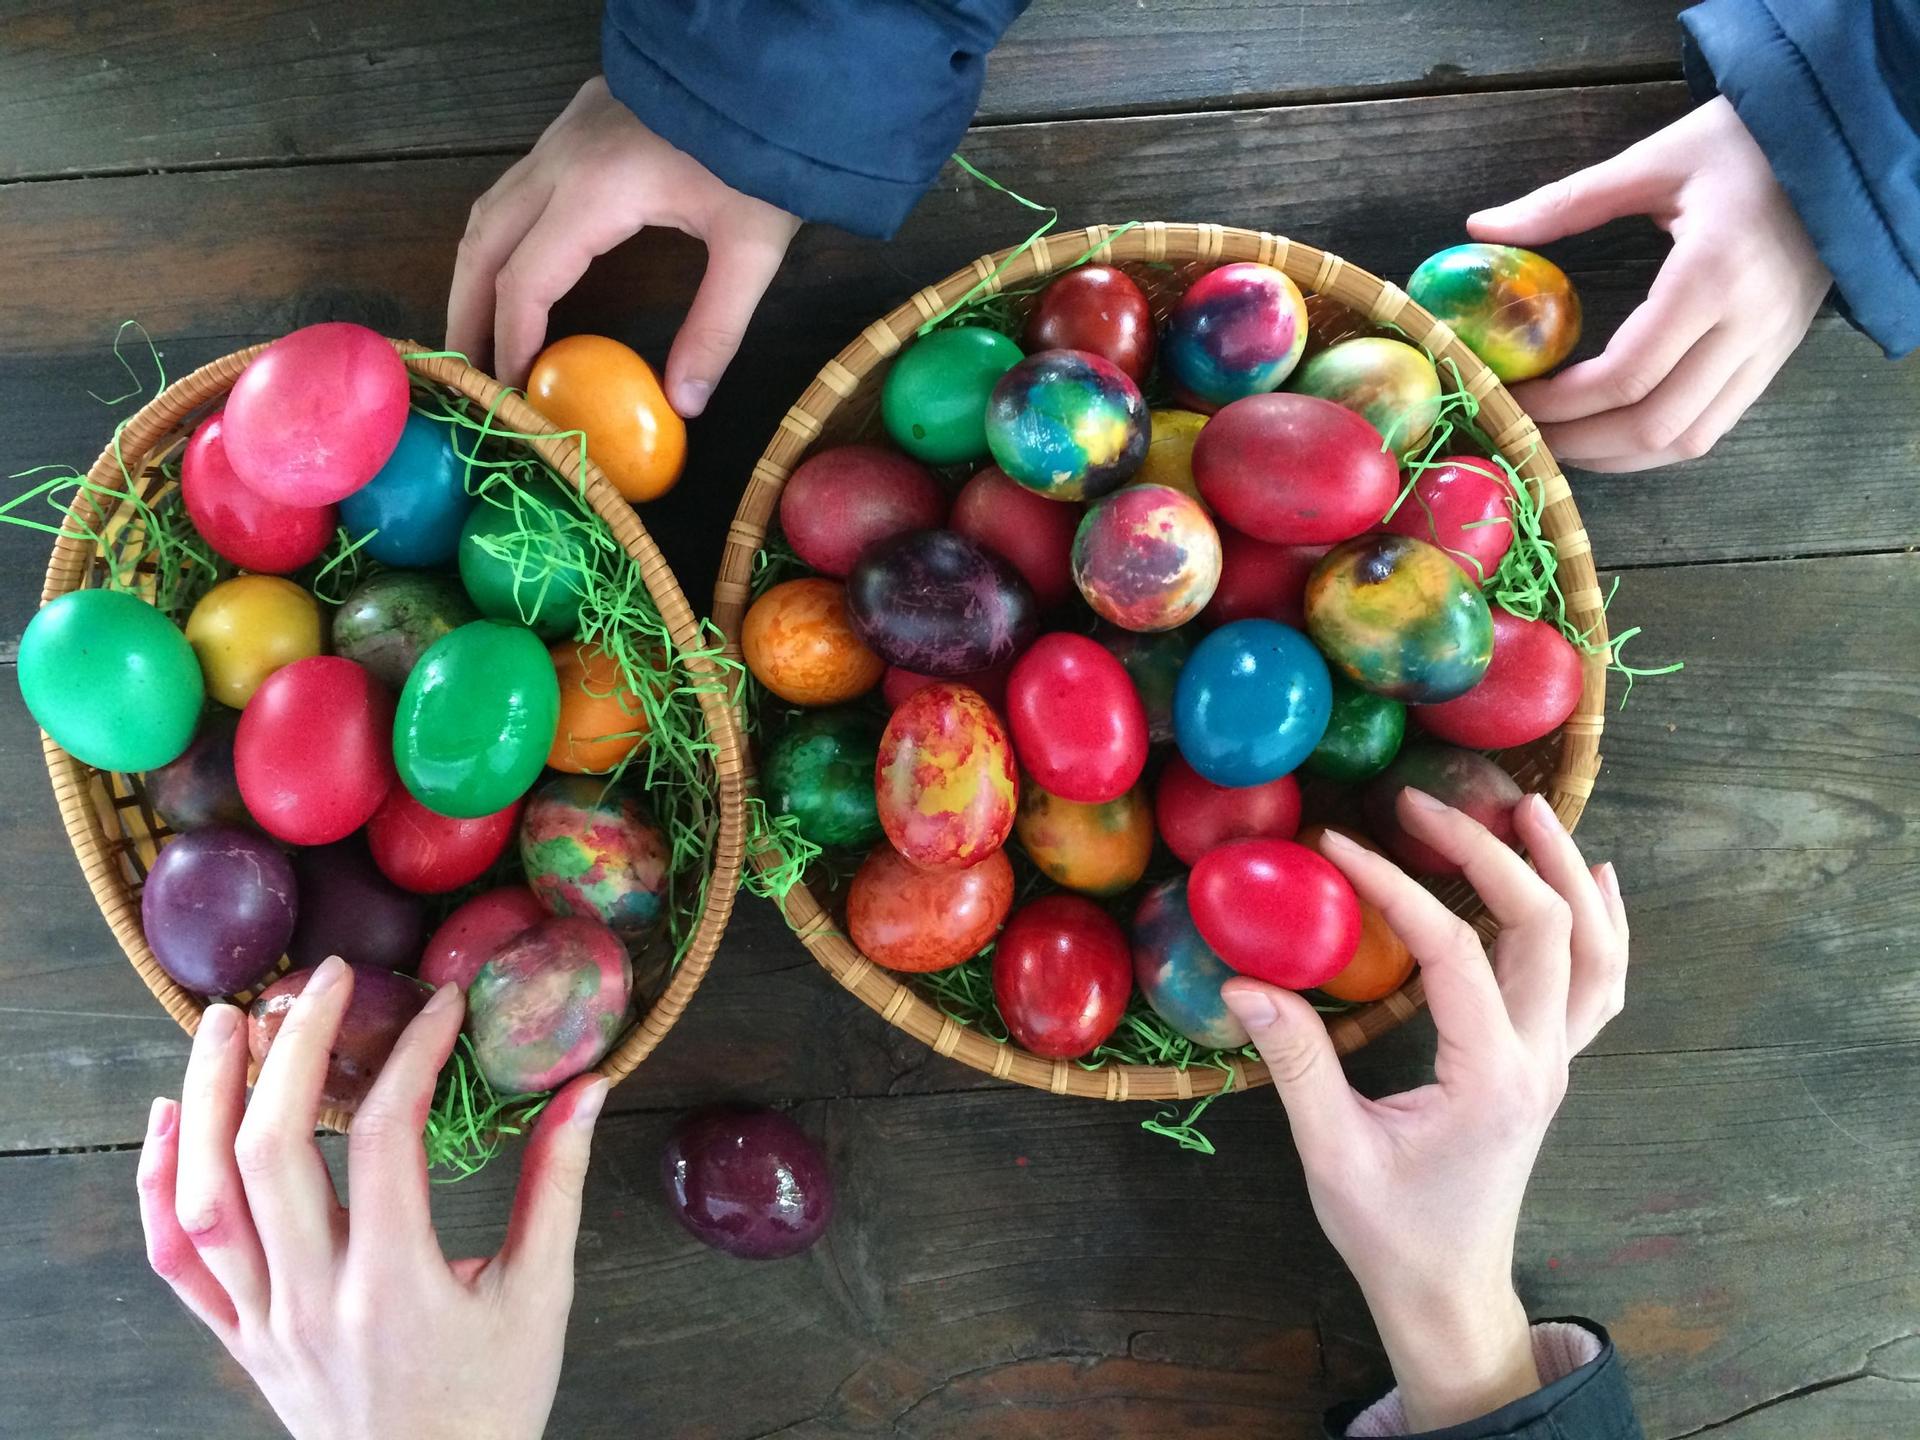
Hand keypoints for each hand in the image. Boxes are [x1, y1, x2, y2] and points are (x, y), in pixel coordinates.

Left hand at [135, 956, 608, 1439]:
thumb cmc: (492, 1402)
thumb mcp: (542, 1296)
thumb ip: (557, 1186)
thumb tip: (588, 1088)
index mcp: (396, 1284)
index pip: (387, 1138)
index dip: (413, 1053)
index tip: (438, 1005)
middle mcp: (314, 1298)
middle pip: (270, 1151)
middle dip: (290, 1048)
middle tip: (319, 979)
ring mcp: (263, 1320)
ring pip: (204, 1196)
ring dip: (207, 1097)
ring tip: (227, 1020)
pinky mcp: (238, 1337)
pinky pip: (175, 1259)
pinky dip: (159, 1183)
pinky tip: (171, 1119)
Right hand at [447, 74, 800, 411]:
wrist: (770, 65)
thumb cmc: (764, 151)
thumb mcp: (753, 248)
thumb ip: (716, 327)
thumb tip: (685, 403)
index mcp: (595, 192)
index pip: (525, 281)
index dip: (510, 342)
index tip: (510, 390)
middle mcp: (561, 160)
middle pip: (484, 242)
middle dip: (466, 310)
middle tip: (462, 369)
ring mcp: (564, 135)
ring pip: (491, 207)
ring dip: (477, 271)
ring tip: (476, 329)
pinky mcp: (578, 123)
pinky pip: (516, 186)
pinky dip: (500, 235)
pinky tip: (515, 268)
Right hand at [1222, 792, 1628, 1430]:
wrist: (1449, 1290)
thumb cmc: (1390, 1232)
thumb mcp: (1332, 1154)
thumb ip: (1299, 1065)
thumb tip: (1245, 985)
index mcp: (1488, 1077)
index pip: (1452, 948)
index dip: (1394, 885)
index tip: (1337, 844)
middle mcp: (1540, 1060)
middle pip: (1544, 926)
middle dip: (1487, 852)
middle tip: (1422, 805)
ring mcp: (1558, 1062)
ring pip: (1595, 947)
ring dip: (1566, 871)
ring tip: (1528, 809)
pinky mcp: (1552, 1066)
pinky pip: (1603, 982)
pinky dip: (1605, 922)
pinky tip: (1597, 880)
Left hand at [1468, 96, 1829, 470]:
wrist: (1840, 147)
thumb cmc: (1742, 146)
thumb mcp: (1652, 161)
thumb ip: (1565, 202)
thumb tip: (1480, 225)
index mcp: (1712, 275)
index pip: (1627, 374)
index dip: (1561, 403)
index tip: (1511, 396)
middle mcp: (1748, 325)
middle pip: (1656, 425)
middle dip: (1580, 443)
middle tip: (1524, 432)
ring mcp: (1769, 350)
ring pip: (1688, 440)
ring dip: (1617, 457)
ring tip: (1559, 442)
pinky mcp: (1776, 360)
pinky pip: (1714, 427)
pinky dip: (1656, 444)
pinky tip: (1611, 432)